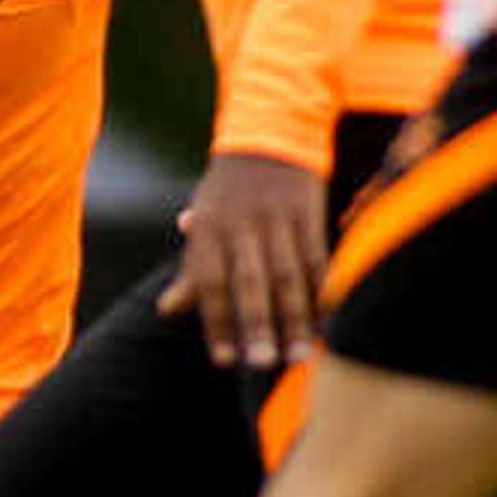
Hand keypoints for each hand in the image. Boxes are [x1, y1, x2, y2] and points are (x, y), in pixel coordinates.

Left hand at [156, 150, 332, 370]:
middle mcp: (240, 225)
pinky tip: (328, 320)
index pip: (209, 284)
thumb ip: (192, 268)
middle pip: (248, 283)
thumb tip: (168, 310)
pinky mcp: (307, 212)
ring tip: (300, 354)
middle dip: (256, 326)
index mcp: (208, 229)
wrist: (268, 132)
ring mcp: (276, 218)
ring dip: (295, 318)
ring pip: (287, 275)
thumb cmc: (230, 190)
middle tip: (261, 364)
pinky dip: (323, 289)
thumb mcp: (204, 221)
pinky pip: (317, 257)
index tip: (224, 360)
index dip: (215, 323)